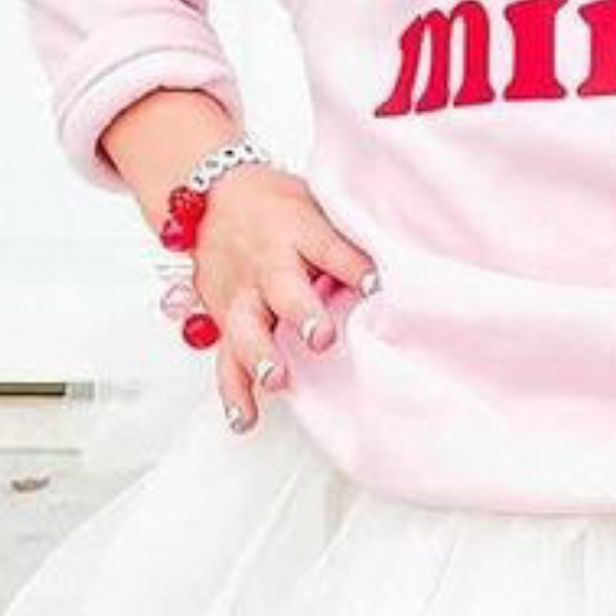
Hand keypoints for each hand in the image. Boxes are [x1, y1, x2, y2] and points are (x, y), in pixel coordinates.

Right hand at [191, 163, 379, 431]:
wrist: (211, 197)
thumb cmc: (279, 208)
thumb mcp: (316, 207)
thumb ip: (350, 239)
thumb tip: (404, 266)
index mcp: (296, 230)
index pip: (328, 247)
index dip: (352, 266)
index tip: (376, 286)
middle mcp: (267, 264)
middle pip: (283, 288)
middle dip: (301, 313)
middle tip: (320, 338)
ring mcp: (242, 294)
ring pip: (246, 326)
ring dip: (260, 355)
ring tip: (276, 380)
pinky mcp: (224, 320)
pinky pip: (226, 357)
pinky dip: (235, 390)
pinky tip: (246, 418)